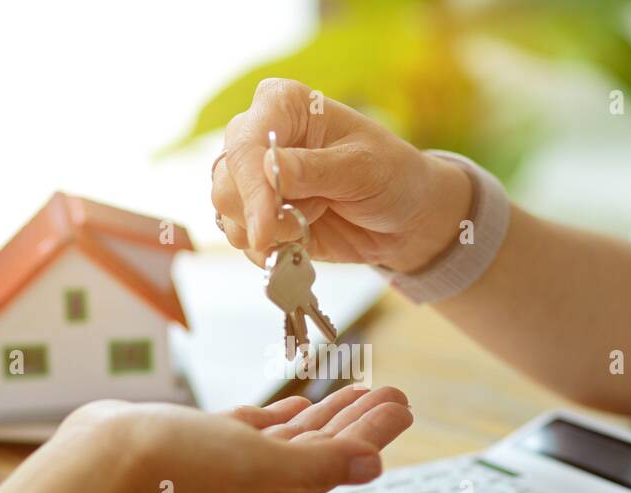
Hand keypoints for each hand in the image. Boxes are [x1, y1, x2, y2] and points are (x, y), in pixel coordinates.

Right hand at [62, 385, 412, 492]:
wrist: (106, 454)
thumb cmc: (180, 459)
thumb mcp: (259, 460)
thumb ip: (319, 461)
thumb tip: (375, 465)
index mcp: (280, 489)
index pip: (341, 457)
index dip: (374, 431)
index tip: (402, 403)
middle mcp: (261, 480)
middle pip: (326, 447)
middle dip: (360, 421)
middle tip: (393, 394)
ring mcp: (234, 461)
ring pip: (297, 437)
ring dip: (329, 415)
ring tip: (358, 393)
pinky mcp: (208, 441)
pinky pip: (260, 429)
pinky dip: (286, 417)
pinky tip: (300, 404)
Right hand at [210, 78, 470, 271]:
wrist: (404, 216)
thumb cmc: (391, 175)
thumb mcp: (362, 167)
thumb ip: (315, 170)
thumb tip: (268, 170)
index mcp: (282, 104)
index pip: (245, 144)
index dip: (252, 189)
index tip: (265, 229)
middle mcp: (258, 135)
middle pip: (225, 182)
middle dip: (261, 215)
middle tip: (307, 220)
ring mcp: (253, 177)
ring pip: (226, 213)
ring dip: (269, 233)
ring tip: (312, 220)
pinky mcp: (256, 213)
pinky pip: (241, 239)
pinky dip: (269, 250)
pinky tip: (301, 238)